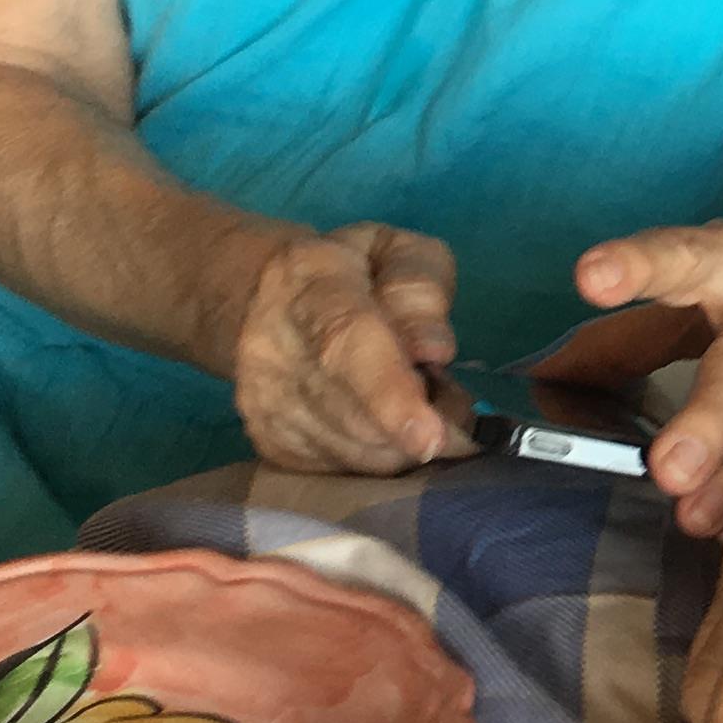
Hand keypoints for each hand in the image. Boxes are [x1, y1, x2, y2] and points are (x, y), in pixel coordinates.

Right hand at [210, 220, 472, 473]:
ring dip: (404, 445)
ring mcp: (262, 402)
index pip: (345, 344)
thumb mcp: (398, 251)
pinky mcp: (269, 442)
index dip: (389, 395)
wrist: (263, 299)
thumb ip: (420, 289)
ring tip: (424, 408)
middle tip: (459, 409)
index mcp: (309, 283)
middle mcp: (271, 347)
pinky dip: (380, 458)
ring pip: (351, 452)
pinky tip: (388, 427)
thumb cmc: (352, 272)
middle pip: (350, 412)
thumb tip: (434, 351)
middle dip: (420, 427)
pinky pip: (341, 471)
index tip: (430, 436)